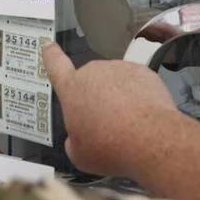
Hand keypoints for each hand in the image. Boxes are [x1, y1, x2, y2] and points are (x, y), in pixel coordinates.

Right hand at [43, 43, 181, 177]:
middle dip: (95, 98)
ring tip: (126, 124)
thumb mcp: (79, 154)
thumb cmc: (110, 147)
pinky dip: (138, 97)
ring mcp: (120, 69)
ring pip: (114, 83)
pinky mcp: (144, 72)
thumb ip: (74, 139)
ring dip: (117, 98)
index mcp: (72, 88)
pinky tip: (142, 117)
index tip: (49, 45)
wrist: (151, 139)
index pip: (55, 65)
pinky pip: (136, 84)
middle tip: (105, 124)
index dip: (51, 55)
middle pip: (90, 82)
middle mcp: (94, 72)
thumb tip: (80, 136)